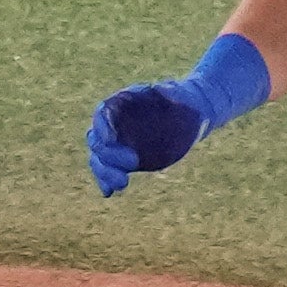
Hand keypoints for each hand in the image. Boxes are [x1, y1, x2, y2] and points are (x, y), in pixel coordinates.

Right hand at [87, 82, 207, 196]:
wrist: (188, 117)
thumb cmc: (183, 103)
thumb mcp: (181, 96)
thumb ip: (172, 95)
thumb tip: (169, 94)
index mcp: (122, 104)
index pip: (103, 114)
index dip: (103, 126)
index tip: (111, 139)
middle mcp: (114, 124)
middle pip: (98, 140)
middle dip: (110, 154)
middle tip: (133, 163)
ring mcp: (117, 143)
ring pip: (99, 158)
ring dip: (104, 172)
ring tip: (121, 184)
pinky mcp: (123, 159)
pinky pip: (108, 170)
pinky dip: (105, 180)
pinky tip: (108, 192)